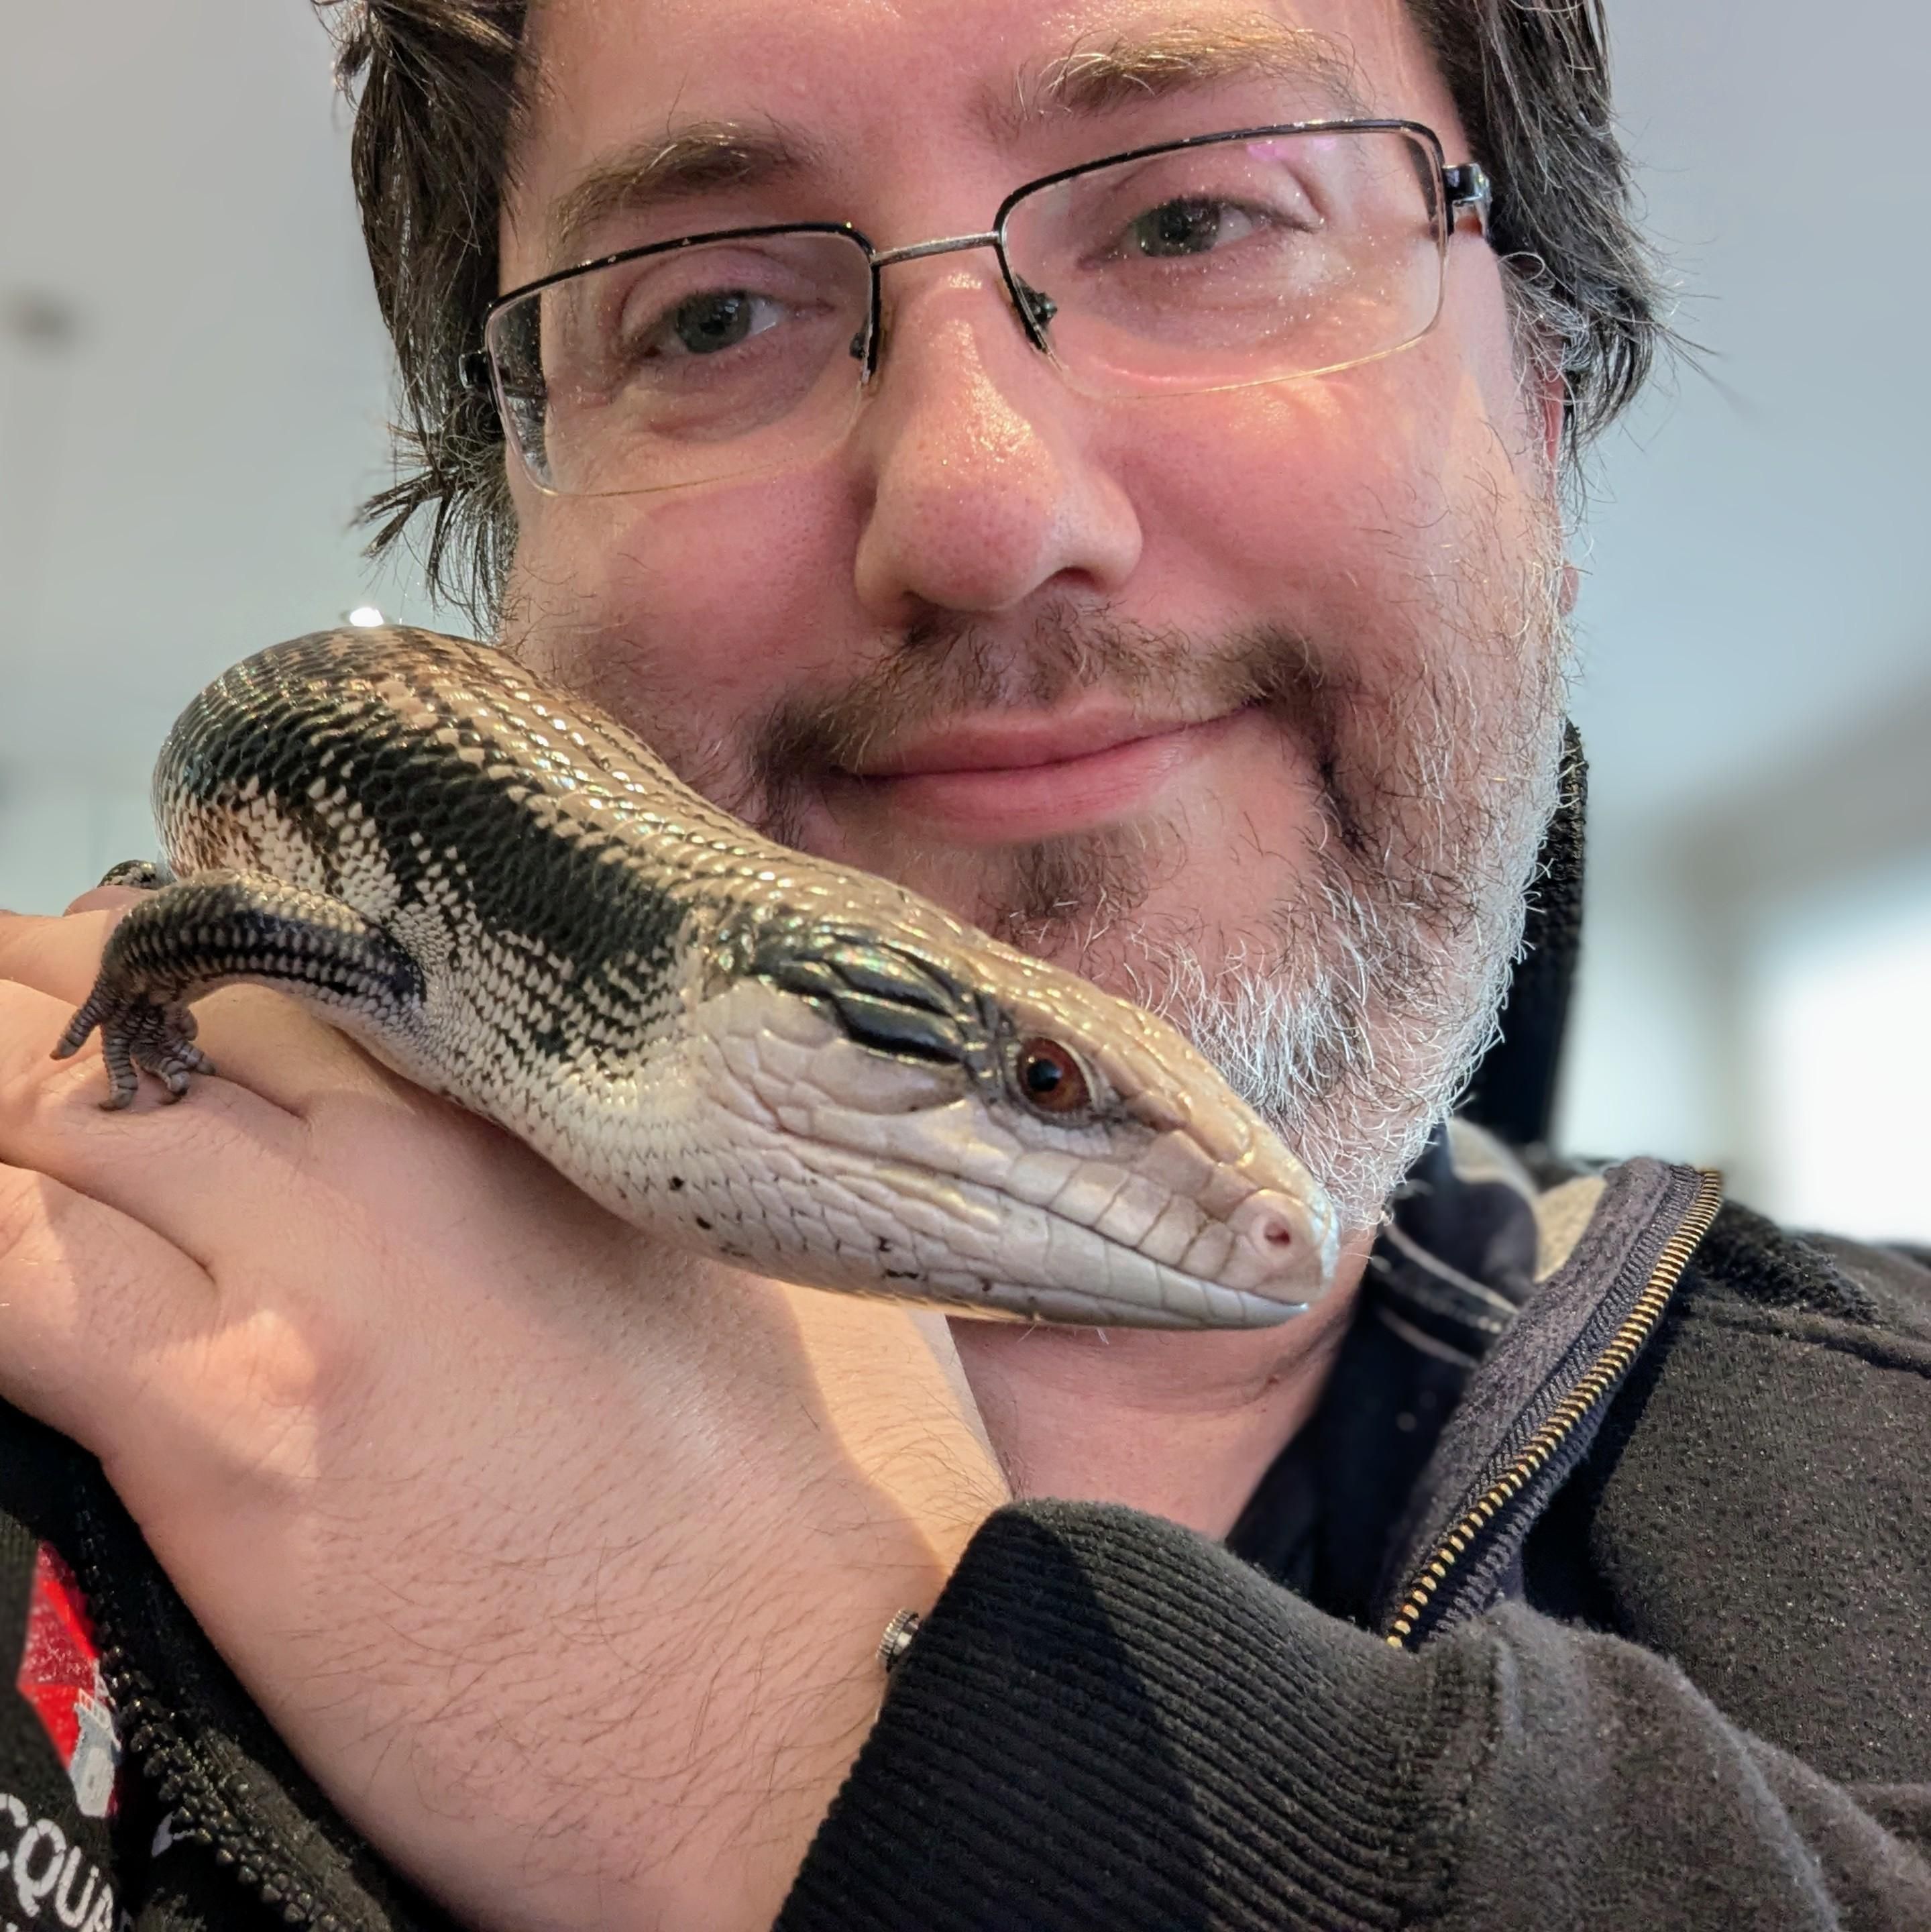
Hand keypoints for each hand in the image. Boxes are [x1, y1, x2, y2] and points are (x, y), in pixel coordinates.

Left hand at [0, 894, 1006, 1929]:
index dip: (158, 959)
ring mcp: (308, 1270)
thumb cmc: (765, 1508)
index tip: (106, 980)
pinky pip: (2, 1270)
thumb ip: (561, 1174)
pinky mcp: (223, 1422)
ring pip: (41, 1109)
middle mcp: (405, 1149)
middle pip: (144, 1005)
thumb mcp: (695, 1266)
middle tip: (1, 1023)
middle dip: (33, 1005)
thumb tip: (464, 1154)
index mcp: (518, 1108)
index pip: (278, 963)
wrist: (786, 1699)